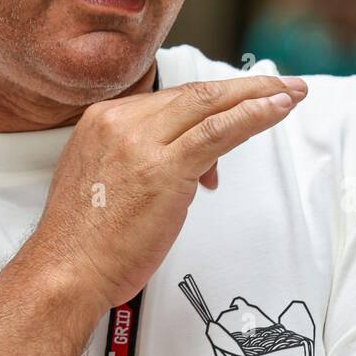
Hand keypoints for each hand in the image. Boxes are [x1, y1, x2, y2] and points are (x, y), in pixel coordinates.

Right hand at [29, 74, 307, 308]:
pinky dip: (252, 115)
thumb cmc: (85, 239)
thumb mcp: (105, 179)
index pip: (171, 99)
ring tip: (289, 93)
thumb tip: (190, 162)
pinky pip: (218, 131)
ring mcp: (141, 142)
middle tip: (280, 84)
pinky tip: (276, 109)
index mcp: (103, 119)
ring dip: (257, 95)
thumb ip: (140, 158)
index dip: (212, 103)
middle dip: (243, 87)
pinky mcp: (164, 168)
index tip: (240, 100)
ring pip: (210, 105)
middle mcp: (120, 121)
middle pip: (194, 93)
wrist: (66, 271)